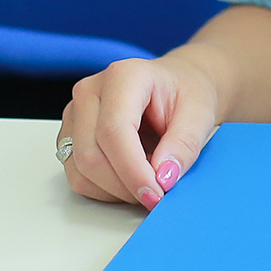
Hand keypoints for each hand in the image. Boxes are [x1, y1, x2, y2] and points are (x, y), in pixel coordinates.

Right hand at [59, 49, 221, 209]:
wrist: (175, 86)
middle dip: (126, 186)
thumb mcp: (200, 115)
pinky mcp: (71, 136)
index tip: (155, 193)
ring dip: (116, 190)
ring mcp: (75, 114)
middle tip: (157, 194)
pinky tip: (130, 176)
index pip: (114, 131)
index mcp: (123, 76)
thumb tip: (164, 177)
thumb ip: (184, 145)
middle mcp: (90, 91)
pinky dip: (105, 189)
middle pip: (91, 155)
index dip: (133, 170)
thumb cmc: (185, 93)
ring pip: (80, 171)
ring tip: (147, 178)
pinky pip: (77, 177)